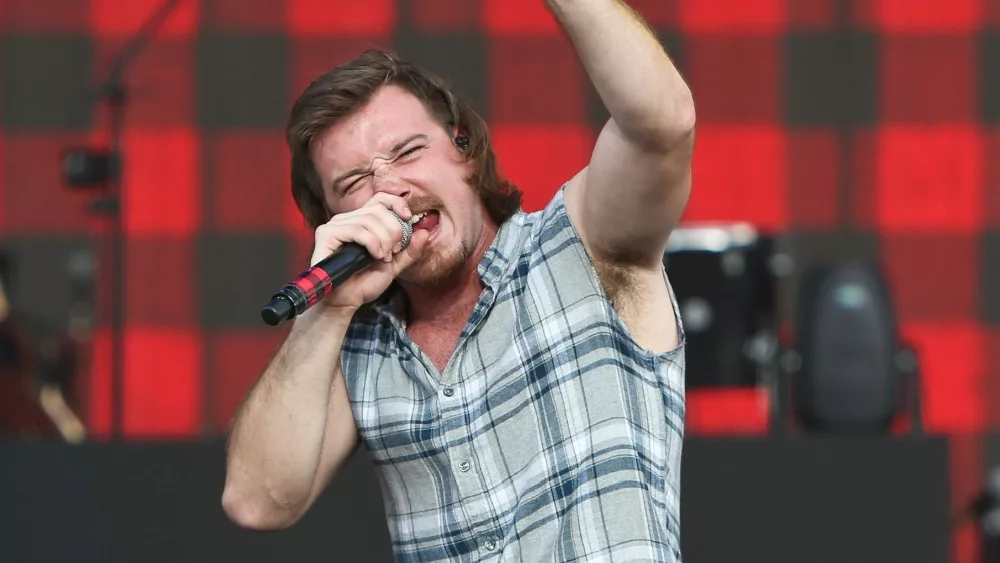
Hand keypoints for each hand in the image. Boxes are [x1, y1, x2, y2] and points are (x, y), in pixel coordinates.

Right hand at [308, 193, 429, 312]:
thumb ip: (409, 250)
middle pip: (379, 209)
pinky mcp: (326, 234)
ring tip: (383, 258)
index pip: (381, 198)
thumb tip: (424, 231)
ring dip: (383, 240)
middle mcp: (348, 219)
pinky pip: (356, 229)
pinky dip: (371, 242)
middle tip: (393, 251)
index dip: (397, 204)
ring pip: (369, 219)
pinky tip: (375, 256)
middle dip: (394, 231)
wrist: (346, 302)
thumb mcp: (394, 266)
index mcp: (362, 222)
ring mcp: (335, 225)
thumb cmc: (364, 284)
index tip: (408, 218)